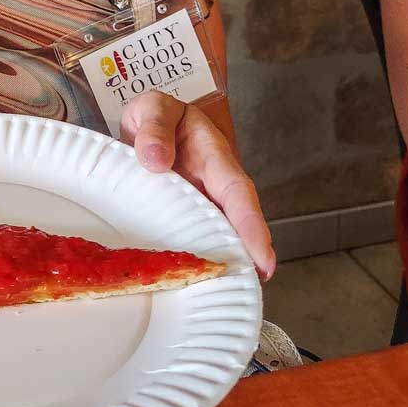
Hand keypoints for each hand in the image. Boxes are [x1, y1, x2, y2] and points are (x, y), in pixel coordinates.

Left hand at [120, 90, 275, 279]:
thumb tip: (155, 160)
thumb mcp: (154, 108)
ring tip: (218, 298)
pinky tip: (184, 287)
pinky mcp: (177, 219)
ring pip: (212, 239)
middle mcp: (211, 188)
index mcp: (213, 158)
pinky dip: (189, 263)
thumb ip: (155, 127)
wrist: (145, 123)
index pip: (237, 193)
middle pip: (232, 226)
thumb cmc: (157, 116)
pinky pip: (187, 241)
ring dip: (217, 266)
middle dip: (242, 259)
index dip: (252, 227)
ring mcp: (196, 206)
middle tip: (243, 291)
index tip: (262, 259)